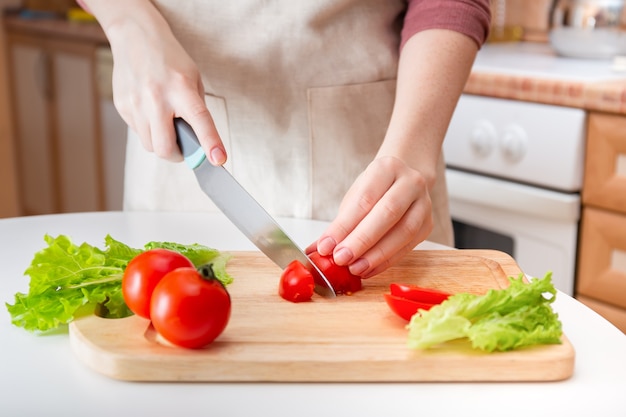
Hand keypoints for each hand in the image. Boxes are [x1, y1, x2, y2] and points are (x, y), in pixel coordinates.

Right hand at [101, 3, 225, 163]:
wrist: (135, 36)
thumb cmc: (170, 60)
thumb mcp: (193, 78)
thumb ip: (196, 110)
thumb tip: (197, 142)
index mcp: (181, 88)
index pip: (199, 120)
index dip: (210, 143)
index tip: (218, 160)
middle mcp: (156, 97)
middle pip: (165, 148)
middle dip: (177, 155)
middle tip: (184, 148)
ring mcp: (135, 103)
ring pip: (150, 145)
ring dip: (161, 142)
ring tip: (165, 123)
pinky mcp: (122, 106)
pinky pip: (138, 132)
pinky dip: (148, 130)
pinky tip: (150, 111)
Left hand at [309, 156, 433, 277]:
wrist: (404, 181)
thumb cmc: (376, 189)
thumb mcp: (354, 197)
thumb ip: (339, 223)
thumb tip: (316, 250)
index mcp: (387, 168)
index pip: (364, 199)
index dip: (344, 225)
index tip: (326, 246)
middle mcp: (410, 183)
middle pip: (387, 214)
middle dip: (361, 240)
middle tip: (341, 258)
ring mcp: (424, 204)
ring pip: (403, 232)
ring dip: (376, 255)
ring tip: (355, 268)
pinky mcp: (428, 225)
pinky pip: (408, 246)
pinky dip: (387, 261)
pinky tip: (369, 269)